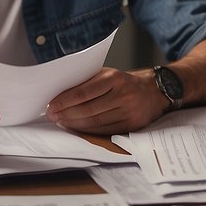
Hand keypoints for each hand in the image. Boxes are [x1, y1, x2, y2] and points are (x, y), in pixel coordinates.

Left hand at [45, 68, 165, 134]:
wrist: (154, 91)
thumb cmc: (124, 82)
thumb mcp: (108, 74)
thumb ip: (88, 81)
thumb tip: (61, 92)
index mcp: (115, 78)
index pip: (84, 92)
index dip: (65, 100)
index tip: (52, 105)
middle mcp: (123, 94)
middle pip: (89, 109)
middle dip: (67, 114)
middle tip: (53, 116)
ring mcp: (129, 111)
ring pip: (96, 122)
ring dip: (75, 124)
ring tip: (62, 122)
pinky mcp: (132, 125)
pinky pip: (105, 130)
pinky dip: (89, 131)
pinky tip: (77, 128)